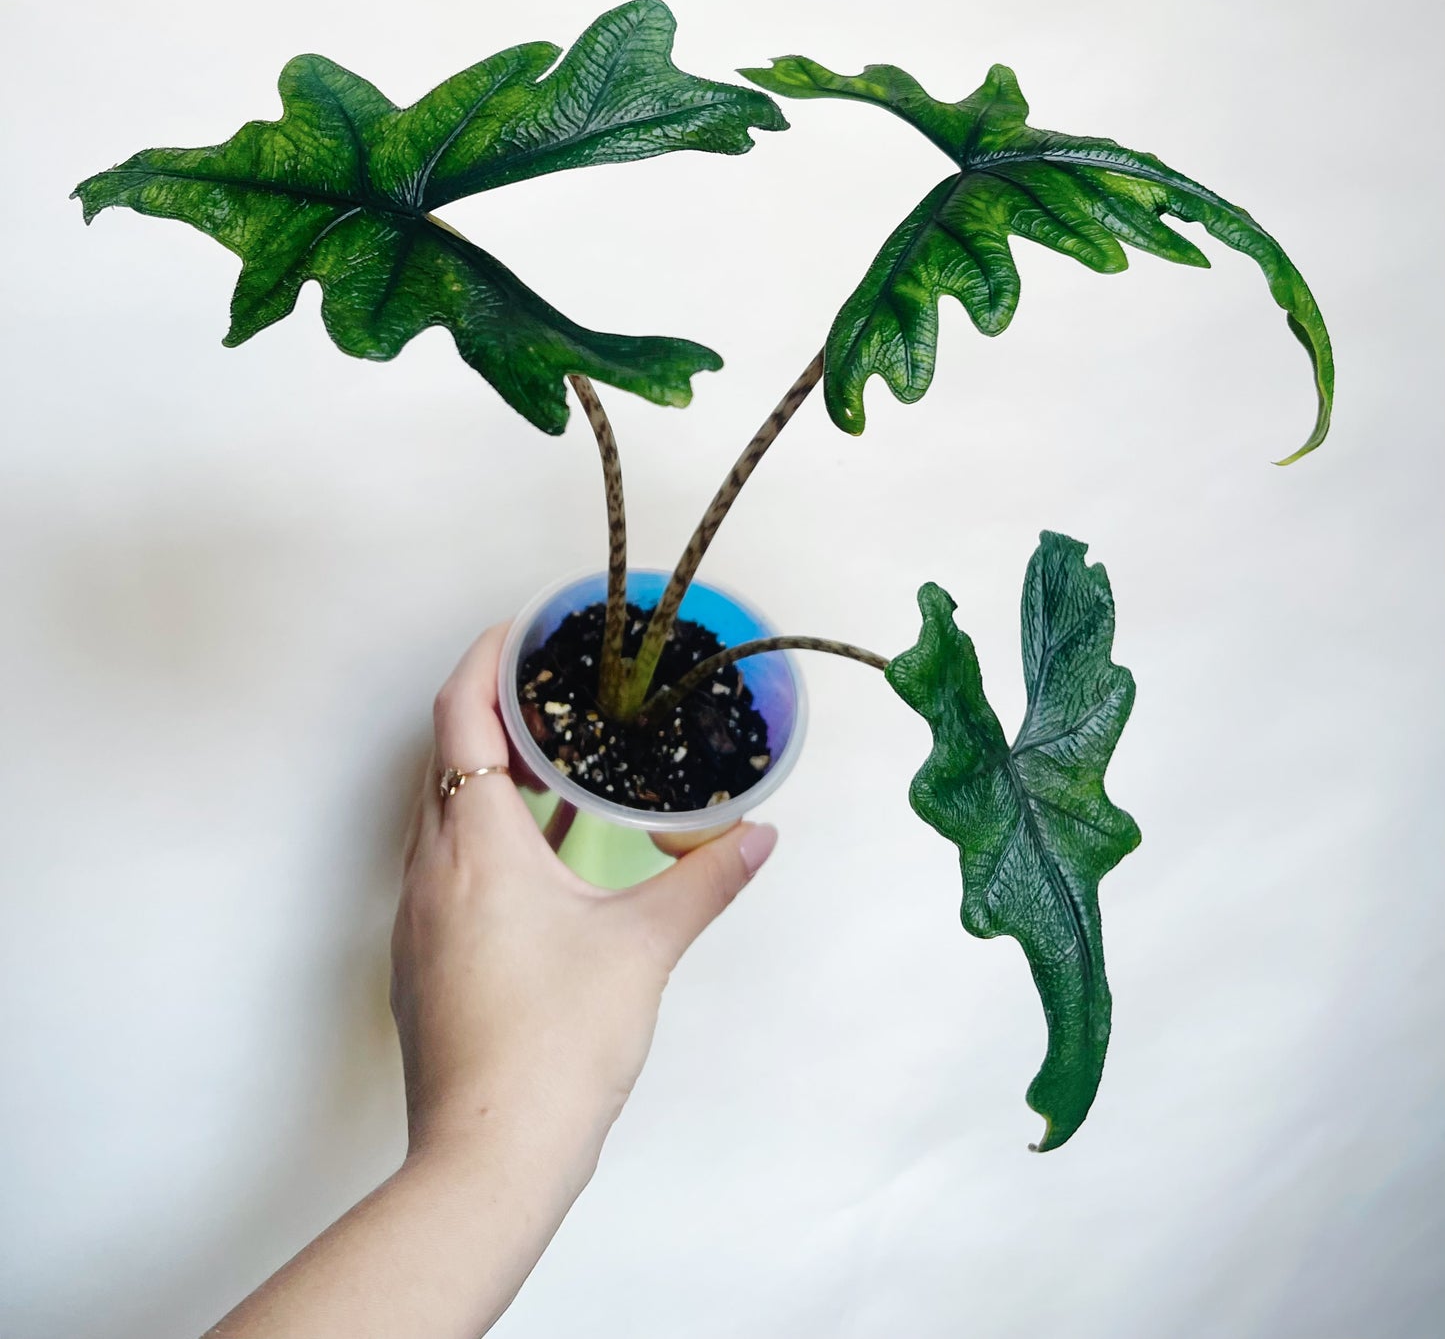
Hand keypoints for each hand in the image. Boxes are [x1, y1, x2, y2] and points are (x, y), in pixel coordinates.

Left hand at [390, 623, 778, 1183]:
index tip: (517, 628)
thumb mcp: (644, 948)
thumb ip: (704, 882)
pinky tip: (540, 862)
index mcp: (476, 845)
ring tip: (554, 764)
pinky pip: (444, 868)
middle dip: (491, 714)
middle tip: (551, 691)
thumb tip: (757, 838)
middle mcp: (431, 870)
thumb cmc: (557, 1046)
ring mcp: (418, 920)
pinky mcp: (422, 964)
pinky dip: (483, 836)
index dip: (484, 661)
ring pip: (441, 816)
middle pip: (444, 759)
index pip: (460, 716)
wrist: (487, 1158)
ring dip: (488, 778)